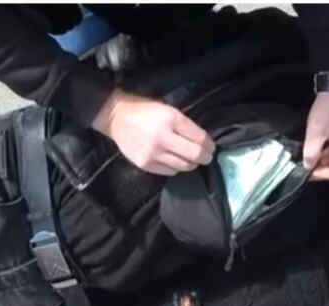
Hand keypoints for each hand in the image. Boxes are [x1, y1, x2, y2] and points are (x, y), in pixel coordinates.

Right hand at [92, 91, 214, 175]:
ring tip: (191, 160)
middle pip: (194, 155)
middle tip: (206, 157)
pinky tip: (174, 161)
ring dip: (191, 164)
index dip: (209, 145)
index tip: (211, 147)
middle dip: (204, 157)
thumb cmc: (145, 110)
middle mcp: (163, 138)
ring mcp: (152, 153)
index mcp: (171, 120)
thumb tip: (202, 141)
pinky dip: (176, 167)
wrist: (116, 118)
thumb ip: (185, 125)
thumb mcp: (168, 110)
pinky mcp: (145, 164)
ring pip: (183, 166)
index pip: (199, 139)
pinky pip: (169, 171)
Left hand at [302, 91, 328, 180]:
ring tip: (305, 155)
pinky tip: (313, 148)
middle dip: (319, 167)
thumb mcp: (317, 132)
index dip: (319, 175)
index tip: (303, 173)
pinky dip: (324, 151)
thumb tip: (306, 167)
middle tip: (302, 164)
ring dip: (320, 159)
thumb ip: (311, 153)